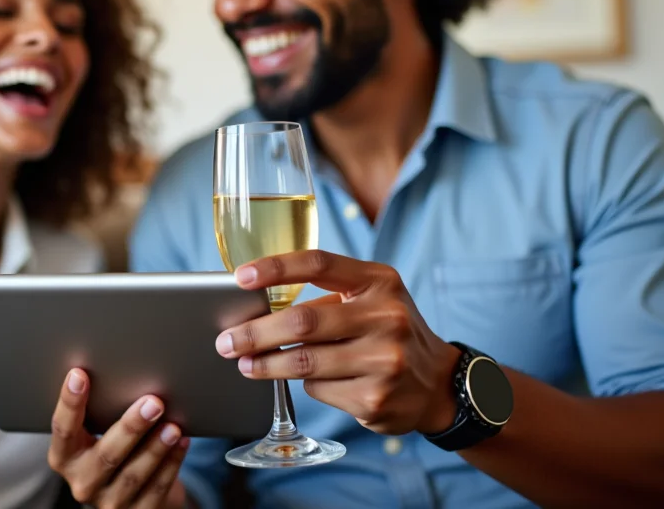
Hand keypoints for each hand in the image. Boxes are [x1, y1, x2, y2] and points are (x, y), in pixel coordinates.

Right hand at [47, 369, 189, 508]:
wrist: (130, 493)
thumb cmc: (110, 448)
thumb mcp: (95, 433)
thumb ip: (99, 411)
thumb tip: (119, 371)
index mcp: (64, 458)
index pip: (62, 429)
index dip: (69, 402)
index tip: (79, 374)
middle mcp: (82, 483)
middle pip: (105, 455)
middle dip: (131, 427)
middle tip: (153, 402)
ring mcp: (109, 503)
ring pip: (134, 475)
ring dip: (156, 448)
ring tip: (173, 425)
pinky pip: (156, 489)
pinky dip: (171, 464)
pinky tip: (181, 442)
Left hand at [217, 249, 460, 434]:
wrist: (438, 383)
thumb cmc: (387, 329)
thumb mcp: (372, 297)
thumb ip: (326, 294)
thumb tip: (257, 305)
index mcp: (379, 281)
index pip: (319, 264)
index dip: (276, 268)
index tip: (240, 278)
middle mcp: (385, 317)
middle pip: (303, 321)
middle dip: (255, 333)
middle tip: (226, 341)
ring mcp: (383, 361)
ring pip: (304, 363)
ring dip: (266, 365)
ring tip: (245, 363)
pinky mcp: (376, 399)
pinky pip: (319, 390)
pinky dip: (302, 385)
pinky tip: (300, 381)